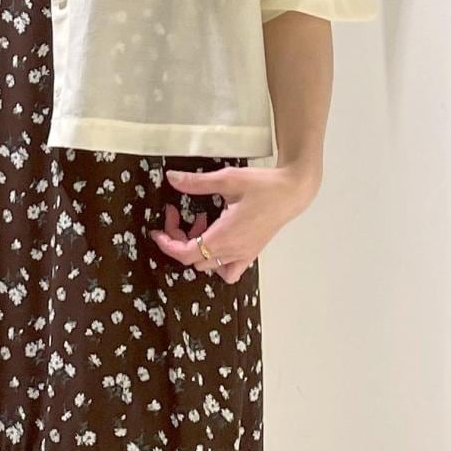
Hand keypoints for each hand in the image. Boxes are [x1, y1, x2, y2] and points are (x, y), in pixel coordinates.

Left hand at [151, 163, 321, 282]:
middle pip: (193, 259)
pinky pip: (229, 271)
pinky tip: (217, 243)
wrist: (293, 192)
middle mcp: (232, 251)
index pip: (186, 253)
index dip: (167, 244)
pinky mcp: (251, 254)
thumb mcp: (227, 179)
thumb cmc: (263, 185)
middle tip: (178, 215)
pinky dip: (217, 264)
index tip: (158, 231)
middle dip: (179, 239)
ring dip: (197, 249)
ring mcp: (243, 255)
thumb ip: (197, 182)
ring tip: (201, 225)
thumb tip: (172, 178)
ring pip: (209, 267)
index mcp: (224, 236)